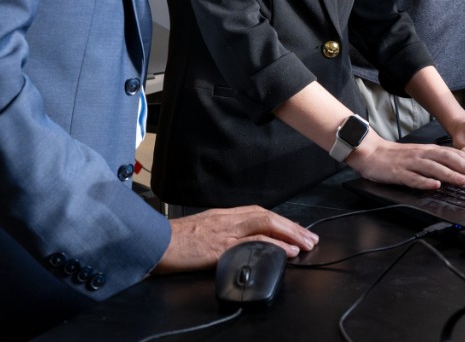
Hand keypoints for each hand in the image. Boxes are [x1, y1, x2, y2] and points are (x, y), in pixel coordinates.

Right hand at [153, 206, 318, 273]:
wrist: (153, 242)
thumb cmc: (176, 240)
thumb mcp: (204, 231)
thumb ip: (224, 233)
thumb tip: (243, 243)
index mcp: (225, 215)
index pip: (261, 214)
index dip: (282, 222)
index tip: (298, 231)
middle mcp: (228, 219)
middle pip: (267, 216)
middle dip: (292, 227)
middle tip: (311, 237)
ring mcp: (225, 231)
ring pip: (264, 225)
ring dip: (289, 233)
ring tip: (306, 243)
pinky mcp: (220, 246)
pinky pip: (251, 242)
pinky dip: (272, 244)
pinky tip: (286, 251)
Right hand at [348, 137, 464, 190]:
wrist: (370, 152)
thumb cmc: (396, 156)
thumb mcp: (420, 155)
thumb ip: (437, 160)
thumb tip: (458, 168)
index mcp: (428, 150)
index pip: (454, 154)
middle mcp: (422, 154)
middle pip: (448, 159)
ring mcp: (410, 163)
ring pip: (432, 168)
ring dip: (449, 174)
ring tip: (464, 181)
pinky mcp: (398, 173)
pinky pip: (412, 178)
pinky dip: (424, 182)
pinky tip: (434, 186)